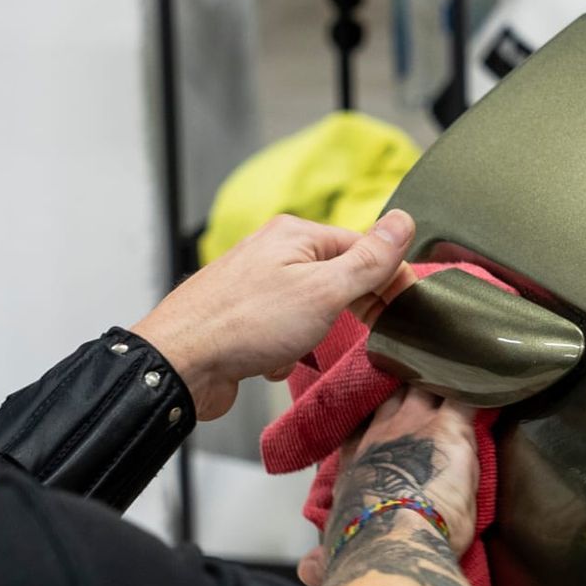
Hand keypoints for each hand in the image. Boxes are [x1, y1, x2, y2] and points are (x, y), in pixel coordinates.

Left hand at [133, 211, 417, 420]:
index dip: (388, 278)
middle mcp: (273, 253)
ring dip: (315, 336)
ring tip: (302, 348)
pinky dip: (287, 351)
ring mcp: (256, 286)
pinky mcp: (244, 319)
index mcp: (295, 235)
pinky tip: (273, 361)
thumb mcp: (324, 291)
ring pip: (312, 310)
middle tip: (366, 335)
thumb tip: (403, 221)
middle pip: (337, 277)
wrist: (181, 363)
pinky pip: (285, 334)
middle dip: (350, 310)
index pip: (362, 247)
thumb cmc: (247, 323)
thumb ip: (368, 260)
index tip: (404, 309)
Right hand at [298, 387, 478, 585]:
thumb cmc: (366, 554)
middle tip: (417, 387)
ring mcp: (415, 424)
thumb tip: (306, 573)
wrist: (393, 545)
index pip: (359, 428)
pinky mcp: (451, 428)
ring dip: (436, 385)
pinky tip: (484, 387)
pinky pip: (464, 395)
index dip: (369, 418)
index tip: (377, 417)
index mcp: (355, 462)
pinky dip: (473, 390)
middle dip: (403, 389)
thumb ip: (321, 560)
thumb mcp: (337, 554)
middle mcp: (381, 435)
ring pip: (424, 388)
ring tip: (452, 379)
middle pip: (392, 397)